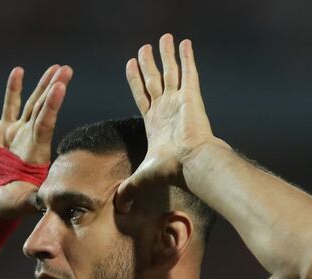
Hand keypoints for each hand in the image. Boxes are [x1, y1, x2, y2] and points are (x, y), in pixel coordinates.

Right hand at [0, 65, 71, 219]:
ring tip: (56, 67)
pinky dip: (13, 90)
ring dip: (43, 86)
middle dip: (54, 88)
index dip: (52, 105)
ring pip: (33, 104)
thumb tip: (48, 201)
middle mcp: (31, 138)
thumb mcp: (24, 201)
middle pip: (44, 108)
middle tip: (66, 69)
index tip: (62, 86)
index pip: (46, 123)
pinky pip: (10, 107)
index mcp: (37, 152)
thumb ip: (35, 198)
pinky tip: (19, 71)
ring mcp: (19, 132)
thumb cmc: (12, 202)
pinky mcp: (5, 130)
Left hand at [116, 34, 222, 209]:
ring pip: (171, 71)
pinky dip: (187, 57)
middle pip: (155, 79)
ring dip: (166, 55)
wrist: (192, 165)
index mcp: (155, 123)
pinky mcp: (191, 97)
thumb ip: (129, 188)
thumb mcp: (142, 177)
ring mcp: (179, 101)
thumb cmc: (170, 171)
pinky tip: (184, 42)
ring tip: (163, 38)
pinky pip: (188, 72)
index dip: (136, 80)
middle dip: (150, 64)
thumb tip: (118, 208)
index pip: (142, 96)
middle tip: (145, 48)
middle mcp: (167, 109)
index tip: (131, 64)